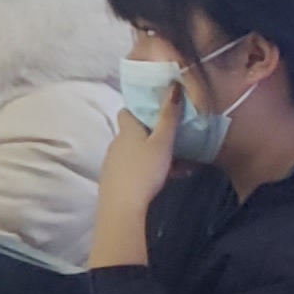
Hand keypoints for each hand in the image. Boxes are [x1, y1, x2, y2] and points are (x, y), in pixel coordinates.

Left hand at [90, 87, 178, 268]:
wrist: (122, 207)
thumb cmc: (144, 170)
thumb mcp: (162, 143)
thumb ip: (169, 117)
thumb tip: (173, 86)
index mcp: (127, 130)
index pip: (128, 110)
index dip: (141, 108)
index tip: (159, 111)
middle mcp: (117, 142)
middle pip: (135, 132)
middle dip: (153, 134)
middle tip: (176, 140)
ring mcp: (114, 162)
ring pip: (137, 151)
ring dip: (154, 154)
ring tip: (179, 165)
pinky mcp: (115, 180)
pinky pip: (135, 167)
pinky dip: (149, 169)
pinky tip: (166, 179)